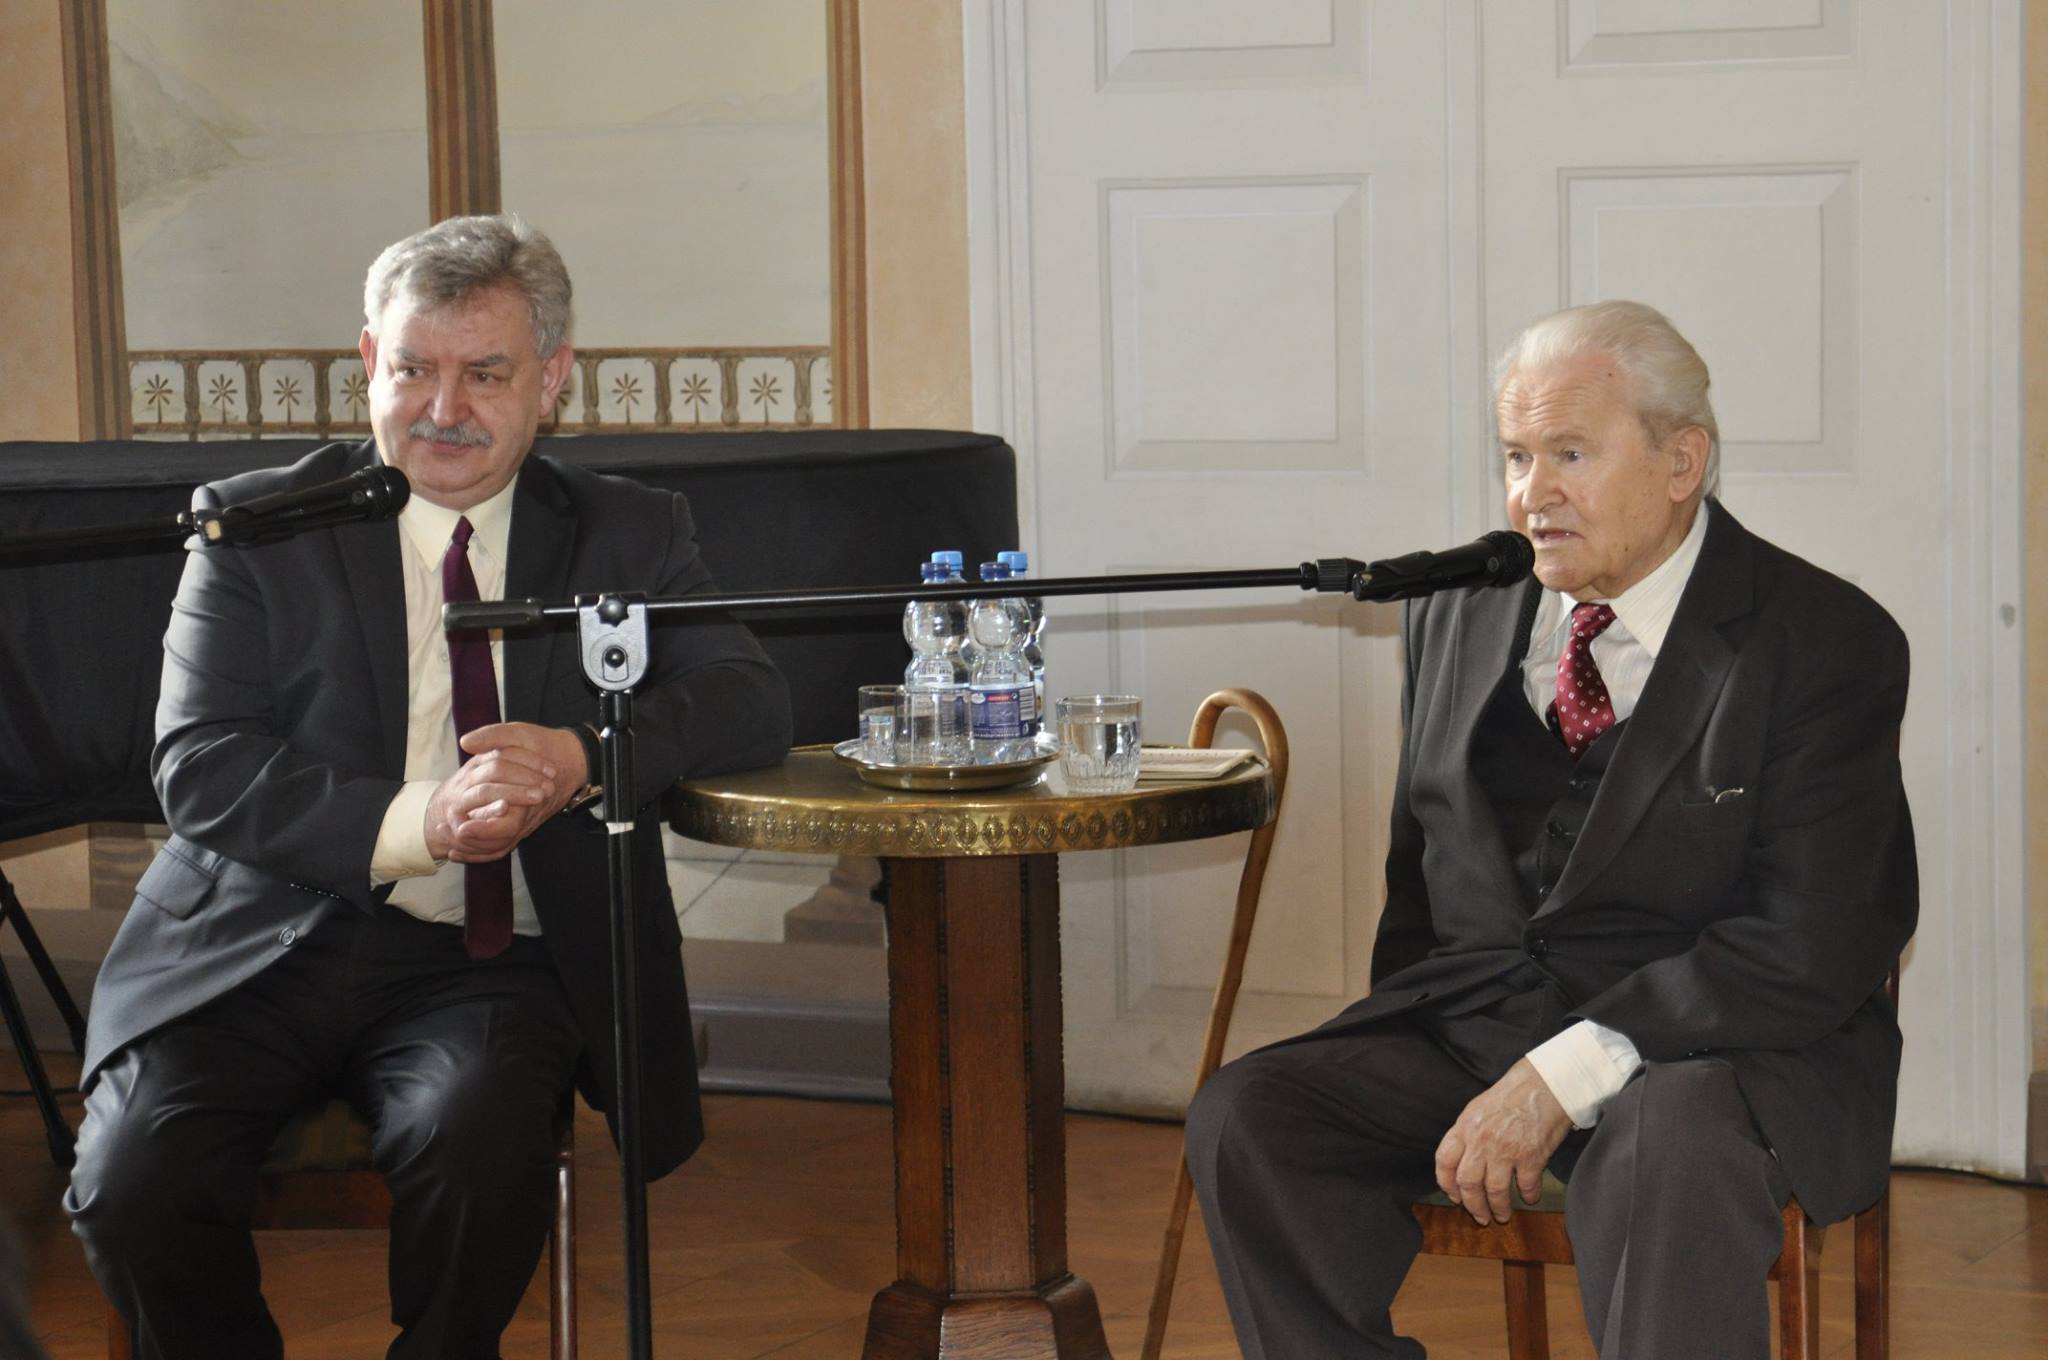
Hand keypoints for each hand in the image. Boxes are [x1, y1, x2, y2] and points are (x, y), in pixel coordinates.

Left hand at [424, 723, 588, 861]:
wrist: (570, 758)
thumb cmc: (544, 745)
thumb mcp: (520, 734)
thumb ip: (493, 737)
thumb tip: (465, 742)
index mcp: (531, 797)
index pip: (507, 825)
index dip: (482, 830)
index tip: (460, 826)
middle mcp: (529, 814)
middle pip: (501, 842)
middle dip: (473, 844)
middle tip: (447, 833)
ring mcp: (526, 821)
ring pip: (500, 848)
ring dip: (474, 850)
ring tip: (450, 849)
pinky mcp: (521, 823)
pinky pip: (501, 845)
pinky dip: (480, 852)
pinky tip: (458, 852)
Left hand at [1434, 1058, 1573, 1225]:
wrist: (1545, 1083)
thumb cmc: (1513, 1094)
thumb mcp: (1478, 1108)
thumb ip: (1469, 1133)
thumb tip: (1465, 1161)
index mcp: (1465, 1127)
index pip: (1444, 1161)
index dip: (1446, 1183)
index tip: (1454, 1197)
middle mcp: (1481, 1140)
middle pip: (1468, 1183)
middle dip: (1473, 1206)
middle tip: (1481, 1217)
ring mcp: (1506, 1149)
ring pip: (1494, 1190)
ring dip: (1499, 1208)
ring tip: (1502, 1215)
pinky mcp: (1531, 1155)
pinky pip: (1526, 1186)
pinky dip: (1528, 1196)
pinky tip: (1530, 1197)